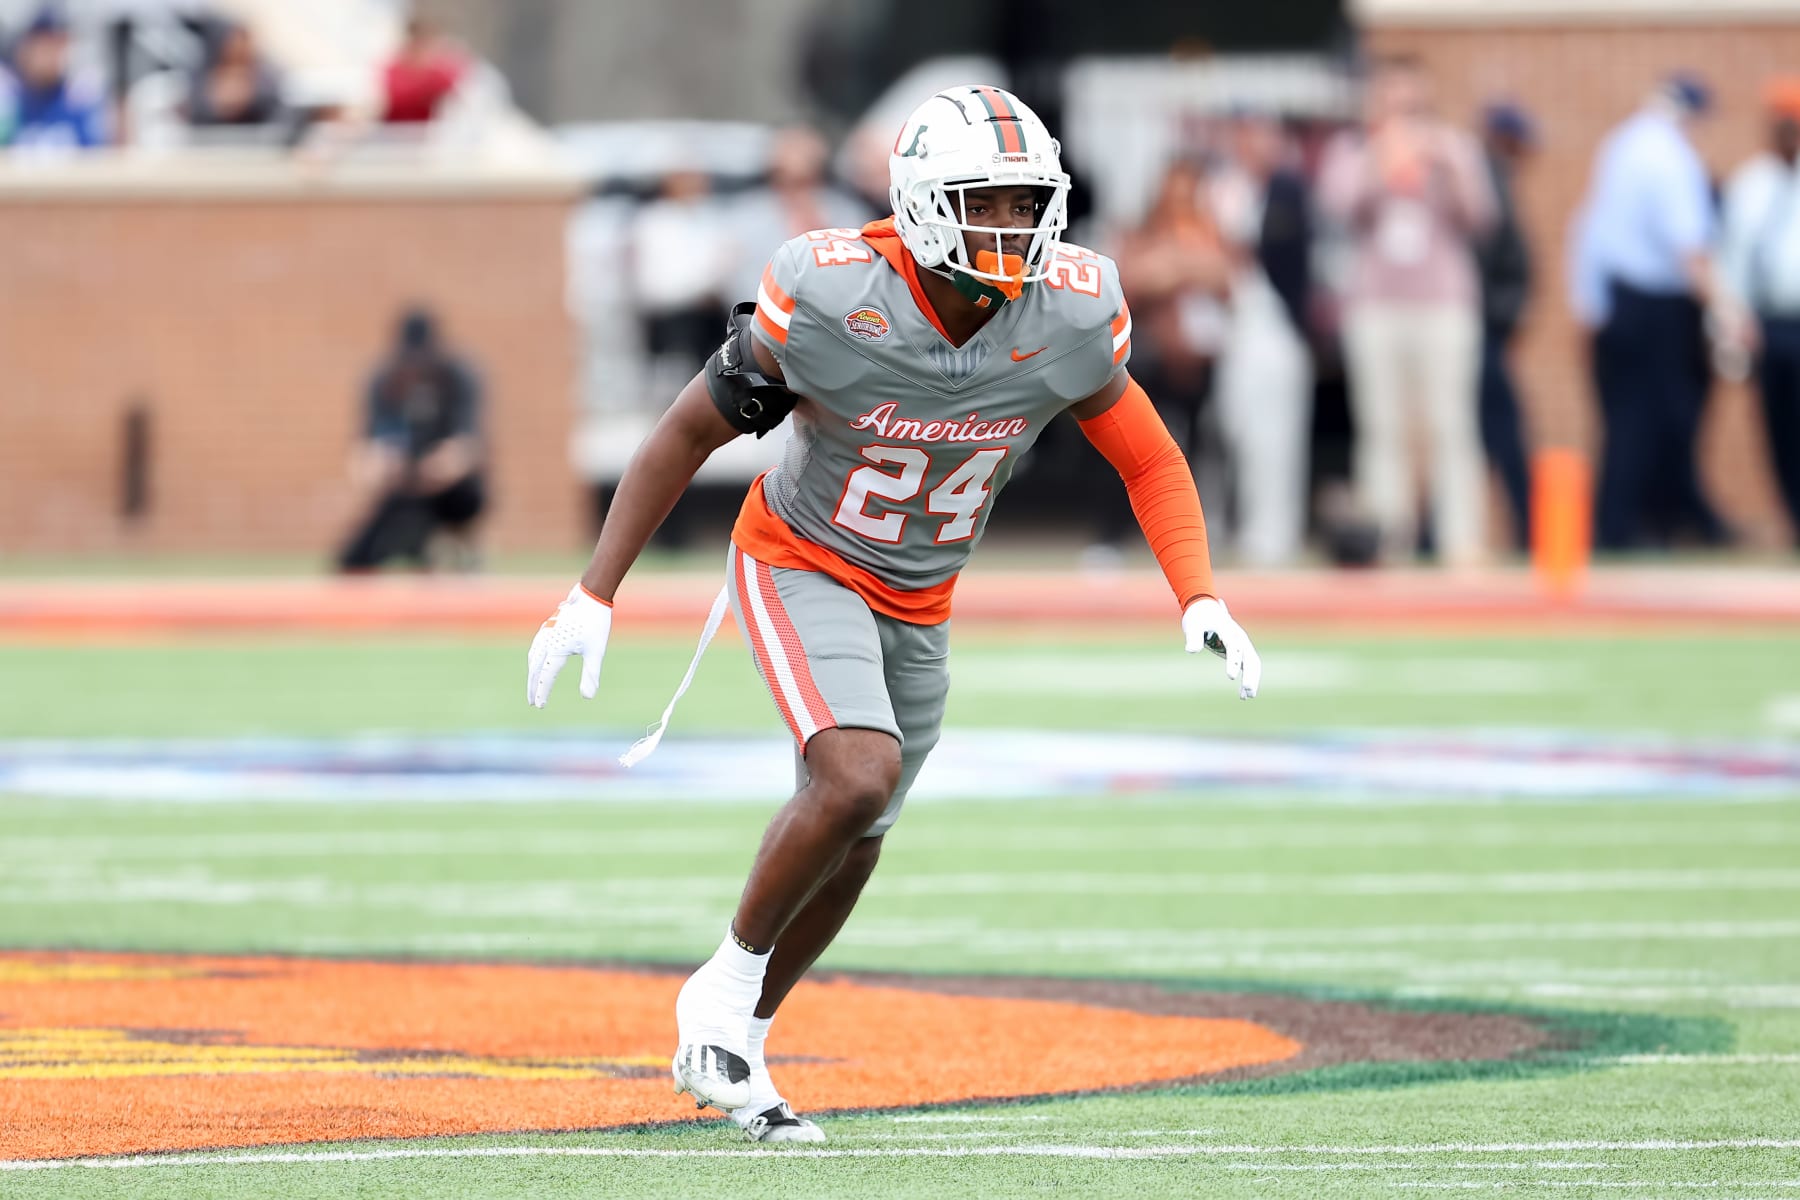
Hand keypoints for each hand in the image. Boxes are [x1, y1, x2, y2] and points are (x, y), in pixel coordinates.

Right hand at [526, 583, 611, 706]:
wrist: (590, 597)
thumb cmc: (595, 623)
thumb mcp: (596, 651)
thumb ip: (590, 674)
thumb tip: (588, 697)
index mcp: (556, 649)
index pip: (545, 676)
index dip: (542, 692)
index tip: (539, 706)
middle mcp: (546, 642)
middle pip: (535, 669)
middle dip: (533, 686)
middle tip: (532, 702)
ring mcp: (545, 633)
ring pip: (533, 657)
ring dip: (532, 673)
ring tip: (533, 686)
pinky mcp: (547, 627)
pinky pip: (535, 647)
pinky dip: (533, 660)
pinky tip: (536, 663)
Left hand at [1182, 597, 1260, 699]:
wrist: (1203, 607)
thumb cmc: (1197, 616)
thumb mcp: (1192, 625)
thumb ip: (1193, 637)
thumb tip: (1191, 650)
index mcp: (1228, 629)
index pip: (1234, 647)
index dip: (1233, 662)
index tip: (1230, 677)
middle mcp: (1239, 637)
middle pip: (1250, 657)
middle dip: (1250, 675)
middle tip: (1247, 691)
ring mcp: (1241, 643)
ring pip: (1252, 663)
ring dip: (1252, 679)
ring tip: (1247, 697)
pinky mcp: (1238, 650)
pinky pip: (1247, 665)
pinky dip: (1247, 678)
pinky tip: (1242, 695)